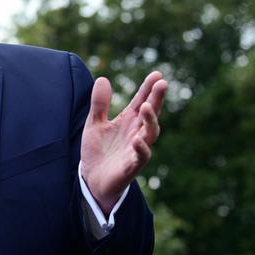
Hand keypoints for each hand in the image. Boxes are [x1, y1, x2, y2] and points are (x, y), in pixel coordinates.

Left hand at [81, 71, 167, 214]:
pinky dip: (141, 148)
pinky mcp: (131, 166)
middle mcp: (136, 133)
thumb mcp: (94, 124)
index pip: (141, 101)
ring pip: (150, 134)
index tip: (157, 74)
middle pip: (150, 114)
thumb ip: (99, 104)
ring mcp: (136, 149)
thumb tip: (102, 78)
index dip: (149, 88)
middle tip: (162, 83)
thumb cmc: (98, 151)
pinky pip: (141, 157)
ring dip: (150, 120)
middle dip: (156, 99)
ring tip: (146, 106)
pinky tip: (137, 140)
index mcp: (129, 121)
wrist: (91, 180)